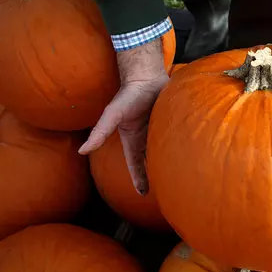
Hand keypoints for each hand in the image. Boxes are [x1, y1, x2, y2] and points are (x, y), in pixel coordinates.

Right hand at [78, 38, 168, 194]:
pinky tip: (188, 153)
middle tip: (166, 190)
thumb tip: (82, 150)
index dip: (138, 178)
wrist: (146, 76)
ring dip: (168, 162)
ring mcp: (159, 130)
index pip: (135, 164)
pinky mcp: (171, 122)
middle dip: (154, 174)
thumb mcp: (112, 115)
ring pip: (163, 150)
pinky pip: (175, 138)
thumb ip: (99, 132)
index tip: (143, 194)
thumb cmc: (128, 95)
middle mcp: (146, 137)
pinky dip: (179, 146)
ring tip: (178, 177)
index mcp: (132, 139)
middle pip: (150, 161)